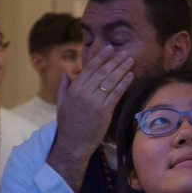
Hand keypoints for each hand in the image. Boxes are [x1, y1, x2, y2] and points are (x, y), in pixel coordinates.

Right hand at [47, 45, 135, 192]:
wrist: (73, 143)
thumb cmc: (67, 124)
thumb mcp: (61, 103)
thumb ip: (64, 87)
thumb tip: (65, 73)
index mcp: (74, 89)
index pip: (90, 68)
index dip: (101, 57)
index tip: (109, 49)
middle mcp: (84, 92)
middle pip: (102, 72)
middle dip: (115, 61)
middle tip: (124, 53)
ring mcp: (95, 101)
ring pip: (110, 81)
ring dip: (122, 69)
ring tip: (130, 61)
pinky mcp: (104, 111)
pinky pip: (116, 94)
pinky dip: (124, 83)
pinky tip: (130, 76)